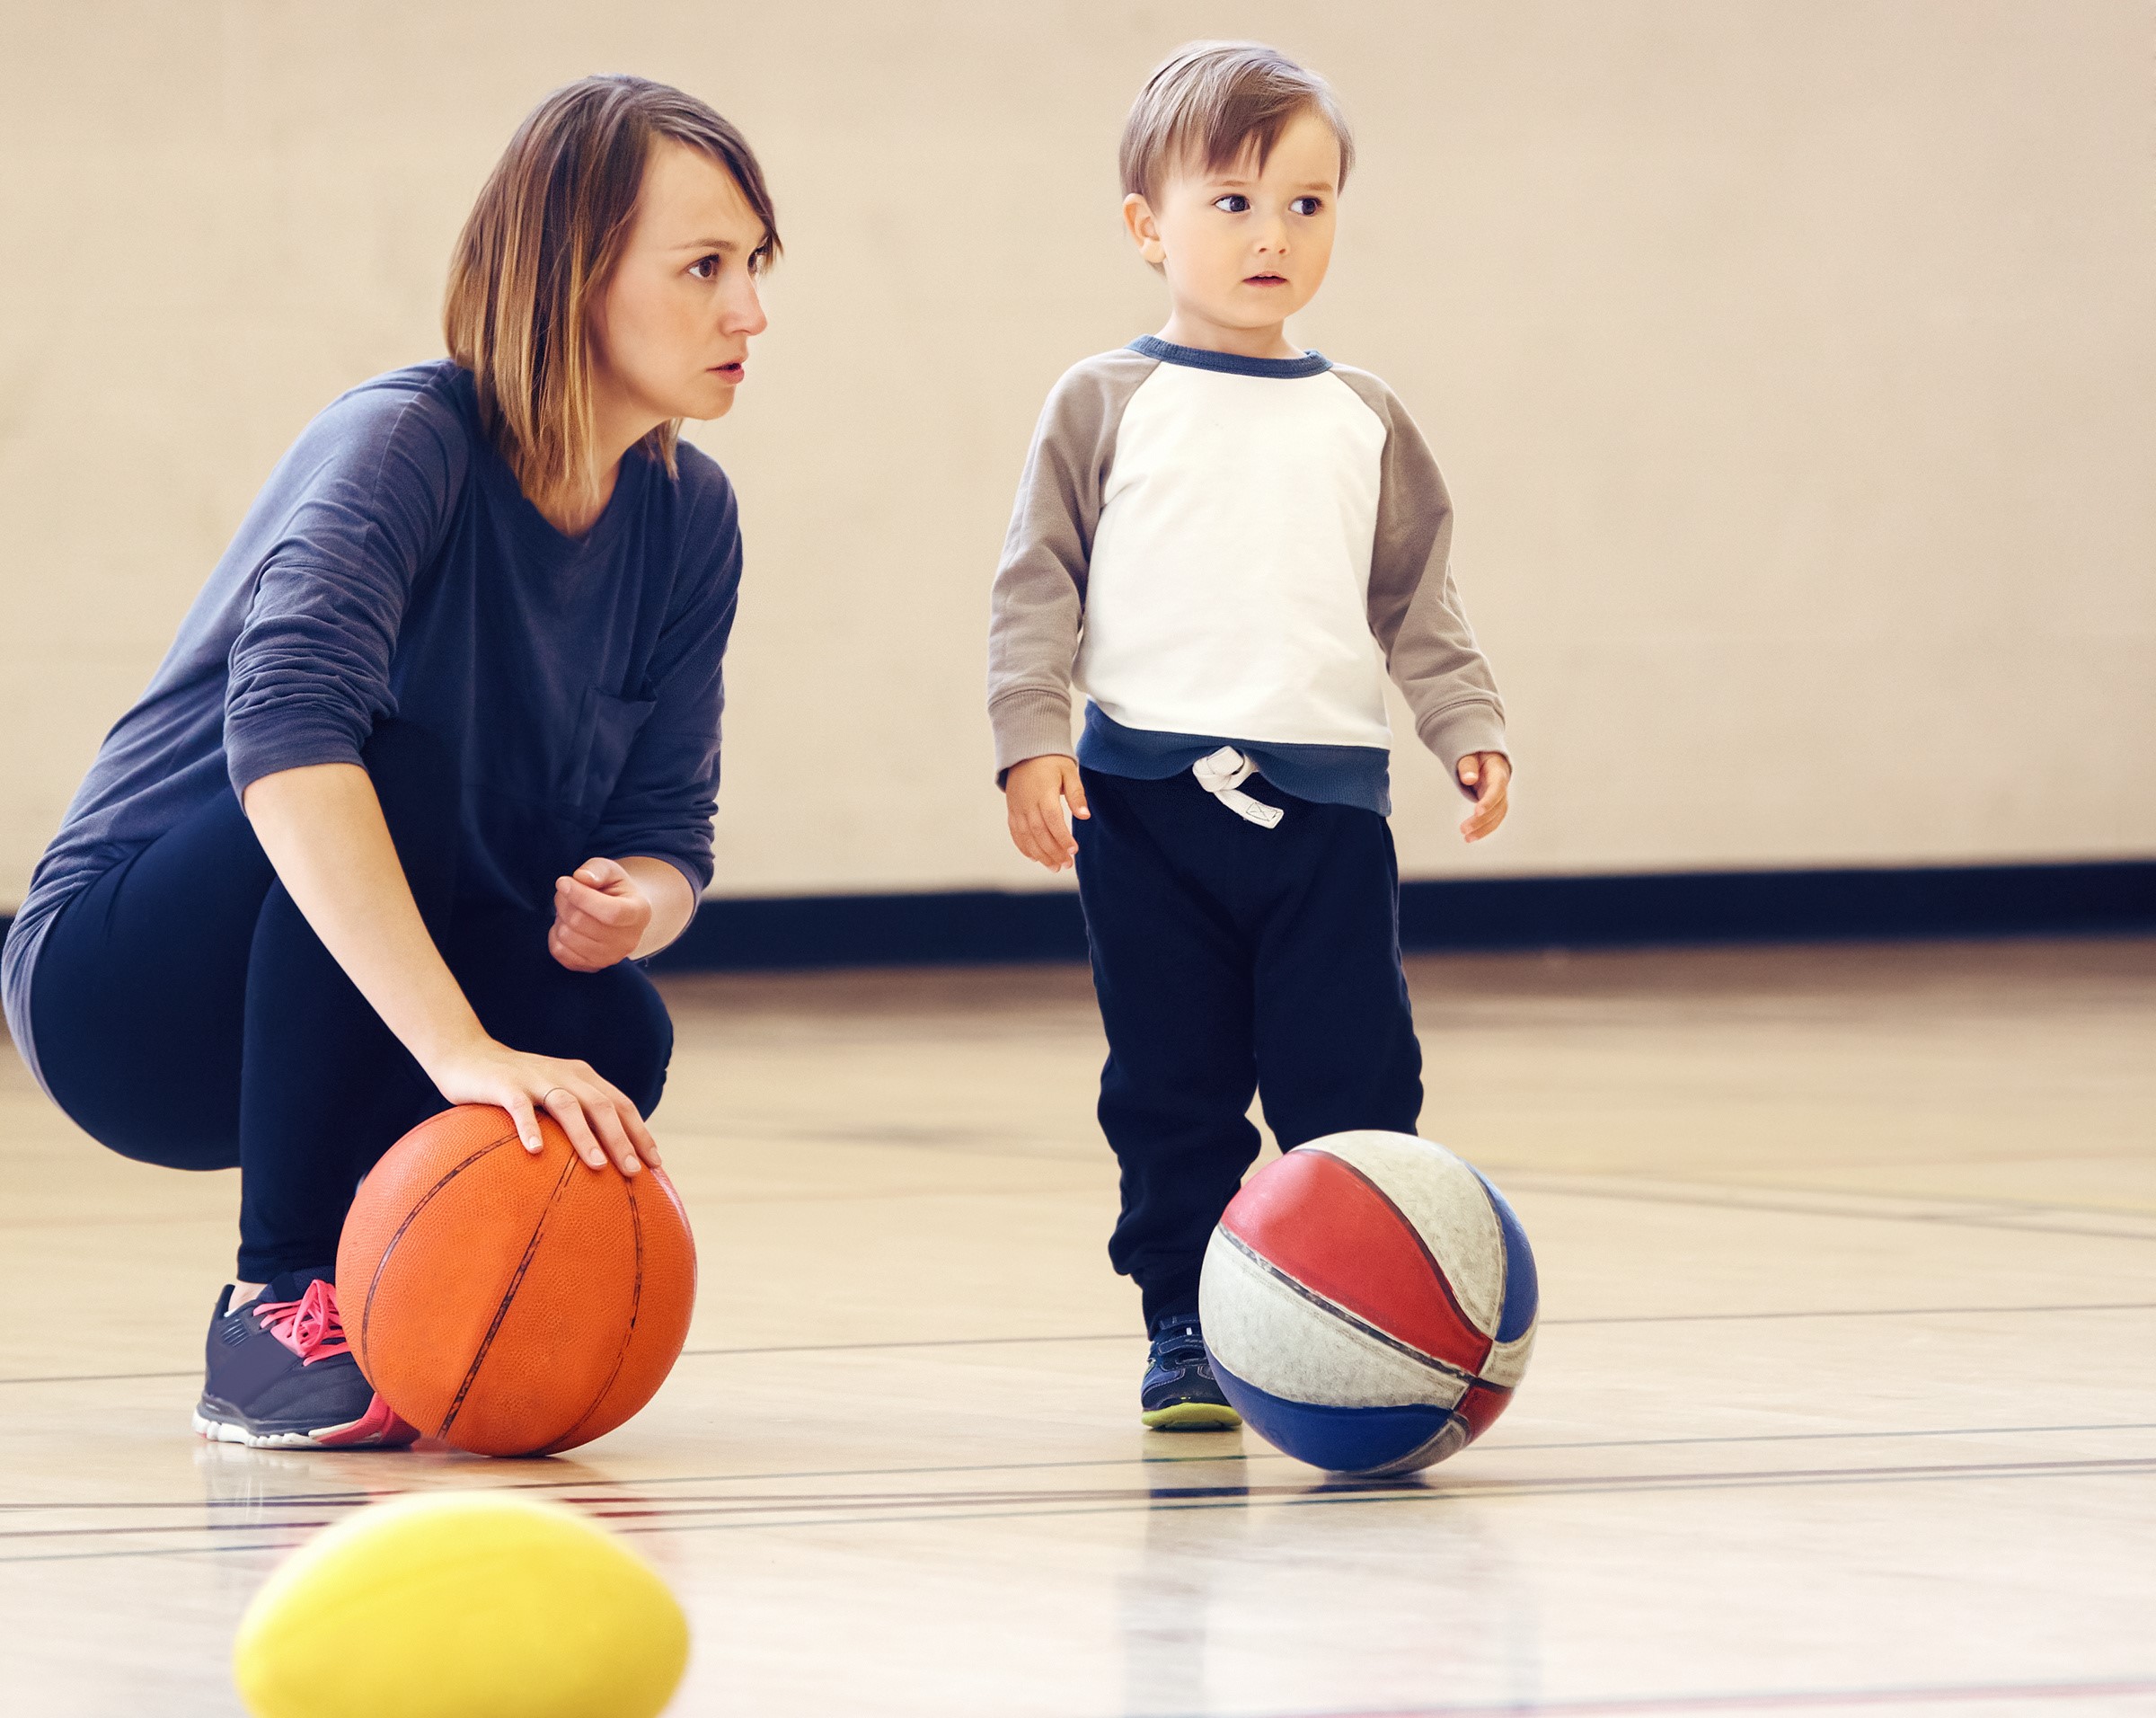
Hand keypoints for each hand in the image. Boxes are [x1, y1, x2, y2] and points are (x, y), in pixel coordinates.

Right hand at [428, 1036, 660, 1175]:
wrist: (466, 1055)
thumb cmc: (516, 1086)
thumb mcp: (553, 1095)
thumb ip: (577, 1116)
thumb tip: (604, 1160)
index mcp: (582, 1077)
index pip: (621, 1104)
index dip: (640, 1132)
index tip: (655, 1164)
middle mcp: (565, 1073)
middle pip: (602, 1106)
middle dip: (622, 1140)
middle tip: (634, 1173)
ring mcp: (535, 1077)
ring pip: (568, 1105)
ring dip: (585, 1136)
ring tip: (597, 1167)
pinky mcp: (504, 1084)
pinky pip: (519, 1107)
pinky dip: (530, 1127)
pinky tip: (537, 1151)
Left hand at [550, 858, 652, 971]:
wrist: (622, 915)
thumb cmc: (615, 889)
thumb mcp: (611, 871)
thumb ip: (597, 870)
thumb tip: (581, 878)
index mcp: (638, 913)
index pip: (609, 912)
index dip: (581, 896)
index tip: (563, 882)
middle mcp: (628, 941)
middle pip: (581, 923)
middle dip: (564, 902)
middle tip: (564, 891)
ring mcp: (610, 958)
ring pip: (567, 937)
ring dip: (559, 917)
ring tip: (569, 908)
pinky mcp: (592, 967)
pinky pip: (559, 952)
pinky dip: (555, 935)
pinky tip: (566, 924)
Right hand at [1005, 754, 1088, 871]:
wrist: (1025, 751)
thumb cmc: (1051, 761)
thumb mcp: (1069, 772)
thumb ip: (1076, 794)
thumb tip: (1085, 816)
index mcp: (1043, 792)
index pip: (1052, 819)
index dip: (1062, 837)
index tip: (1073, 851)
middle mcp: (1027, 802)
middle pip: (1039, 832)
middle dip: (1053, 852)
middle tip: (1066, 865)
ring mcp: (1017, 807)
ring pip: (1026, 836)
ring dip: (1040, 854)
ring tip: (1054, 867)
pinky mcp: (1012, 811)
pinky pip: (1016, 833)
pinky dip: (1024, 847)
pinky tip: (1035, 858)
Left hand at [1457, 752, 1510, 842]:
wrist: (1486, 757)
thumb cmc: (1476, 755)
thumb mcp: (1469, 756)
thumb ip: (1468, 766)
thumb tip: (1469, 780)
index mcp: (1498, 772)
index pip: (1497, 788)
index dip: (1489, 800)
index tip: (1477, 811)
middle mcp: (1502, 787)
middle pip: (1497, 806)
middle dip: (1482, 819)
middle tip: (1463, 829)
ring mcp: (1501, 797)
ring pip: (1497, 816)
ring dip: (1483, 829)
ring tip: (1467, 838)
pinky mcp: (1496, 804)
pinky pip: (1494, 819)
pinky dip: (1484, 829)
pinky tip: (1471, 837)